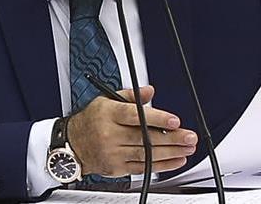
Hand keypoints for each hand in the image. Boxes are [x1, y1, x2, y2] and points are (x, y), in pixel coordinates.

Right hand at [66, 85, 197, 176]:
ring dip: (170, 152)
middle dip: (171, 138)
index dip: (156, 119)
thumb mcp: (106, 100)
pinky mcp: (116, 168)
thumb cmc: (91, 120)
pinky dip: (161, 165)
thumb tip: (150, 92)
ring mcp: (113, 153)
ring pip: (146, 154)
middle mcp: (110, 134)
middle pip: (144, 137)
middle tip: (189, 136)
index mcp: (108, 114)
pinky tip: (175, 161)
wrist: (71, 144)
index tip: (174, 121)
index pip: (135, 116)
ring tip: (187, 148)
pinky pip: (142, 168)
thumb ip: (130, 95)